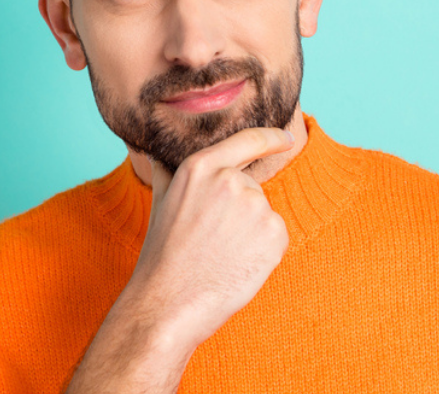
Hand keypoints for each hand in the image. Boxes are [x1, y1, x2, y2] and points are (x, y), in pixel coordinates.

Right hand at [126, 127, 294, 350]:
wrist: (168, 302)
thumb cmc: (162, 255)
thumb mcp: (161, 201)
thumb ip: (167, 171)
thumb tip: (152, 151)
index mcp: (202, 166)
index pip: (248, 141)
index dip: (272, 138)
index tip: (286, 139)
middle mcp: (232, 180)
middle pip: (253, 188)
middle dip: (240, 212)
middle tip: (212, 241)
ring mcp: (256, 206)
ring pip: (264, 215)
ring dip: (251, 234)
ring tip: (221, 254)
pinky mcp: (274, 234)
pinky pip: (277, 238)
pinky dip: (264, 253)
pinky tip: (238, 266)